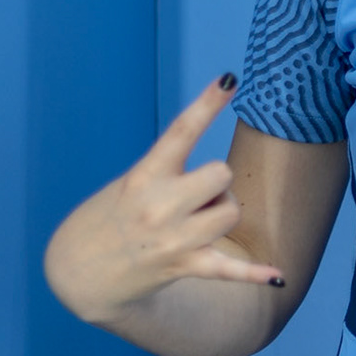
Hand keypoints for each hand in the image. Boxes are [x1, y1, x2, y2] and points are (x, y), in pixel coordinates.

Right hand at [44, 74, 283, 324]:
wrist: (77, 274)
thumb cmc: (109, 218)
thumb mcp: (128, 184)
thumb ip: (168, 173)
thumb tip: (220, 178)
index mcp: (144, 176)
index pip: (181, 131)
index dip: (207, 104)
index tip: (230, 79)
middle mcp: (159, 206)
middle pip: (222, 174)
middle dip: (216, 182)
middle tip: (193, 196)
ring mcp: (173, 239)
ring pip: (231, 212)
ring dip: (221, 214)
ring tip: (194, 224)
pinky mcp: (183, 267)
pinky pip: (229, 270)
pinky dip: (254, 273)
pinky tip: (278, 276)